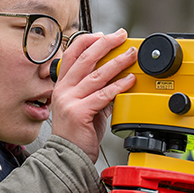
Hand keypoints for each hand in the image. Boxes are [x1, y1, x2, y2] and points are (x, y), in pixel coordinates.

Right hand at [50, 29, 137, 161]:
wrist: (68, 157)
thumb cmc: (77, 135)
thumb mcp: (84, 107)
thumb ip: (96, 92)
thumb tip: (115, 79)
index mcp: (62, 86)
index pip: (71, 54)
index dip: (87, 41)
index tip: (103, 35)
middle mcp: (63, 90)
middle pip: (85, 59)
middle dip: (105, 44)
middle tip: (121, 36)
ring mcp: (69, 101)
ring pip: (96, 75)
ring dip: (117, 62)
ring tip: (131, 55)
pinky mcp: (79, 112)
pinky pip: (102, 95)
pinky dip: (118, 86)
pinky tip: (130, 80)